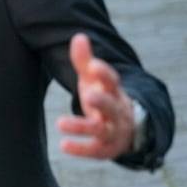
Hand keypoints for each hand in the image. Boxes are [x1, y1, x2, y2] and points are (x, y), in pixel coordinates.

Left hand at [56, 33, 134, 158]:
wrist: (126, 128)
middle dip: (102, 101)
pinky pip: (95, 150)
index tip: (94, 65)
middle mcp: (117, 112)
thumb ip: (84, 60)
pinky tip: (63, 146)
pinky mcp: (105, 149)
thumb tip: (78, 36)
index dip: (104, 73)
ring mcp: (113, 131)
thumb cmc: (104, 97)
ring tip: (60, 122)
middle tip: (88, 95)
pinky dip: (81, 149)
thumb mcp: (93, 80)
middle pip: (112, 106)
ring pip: (102, 130)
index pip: (113, 81)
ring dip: (82, 127)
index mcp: (114, 92)